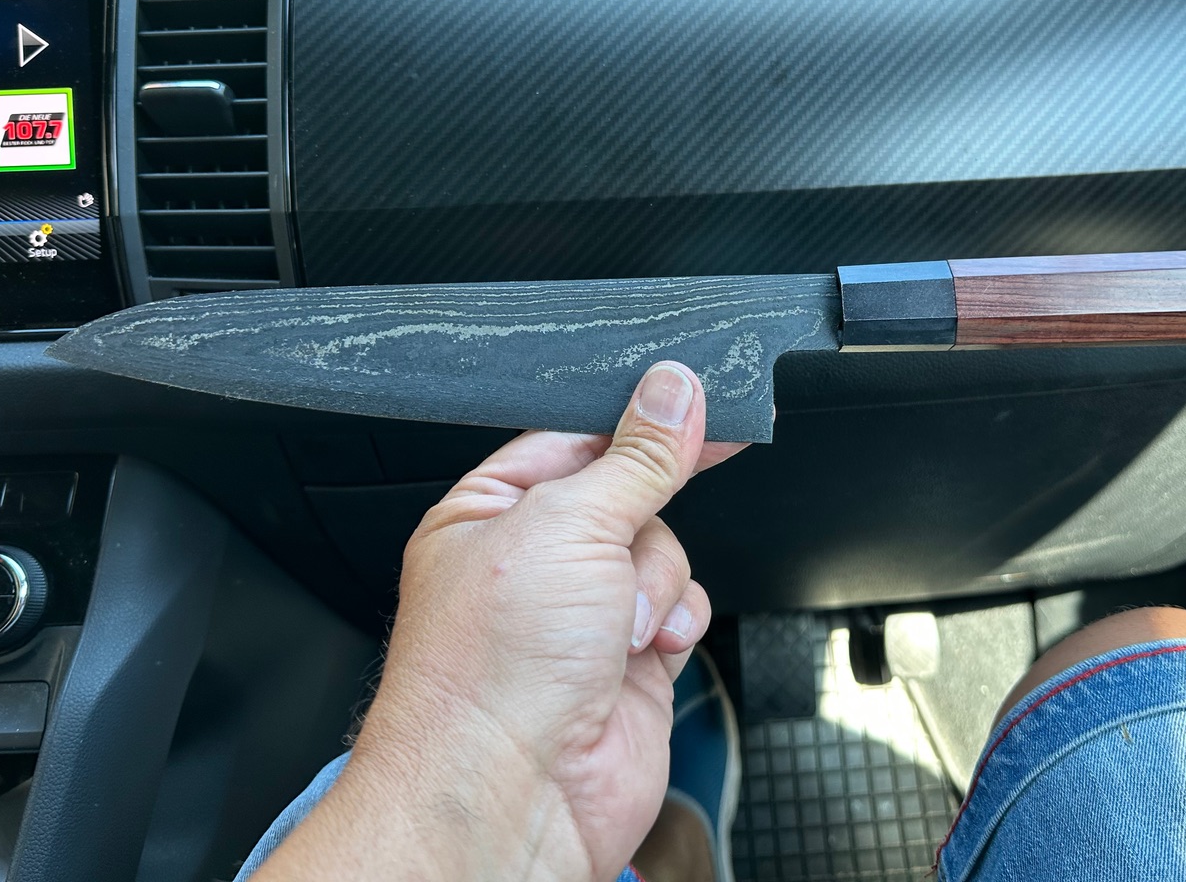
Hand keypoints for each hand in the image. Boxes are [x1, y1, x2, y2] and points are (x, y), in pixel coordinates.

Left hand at [254, 362, 744, 881]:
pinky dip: (676, 623)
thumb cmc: (490, 672)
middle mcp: (534, 562)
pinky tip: (646, 649)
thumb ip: (636, 456)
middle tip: (621, 549)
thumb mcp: (567, 525)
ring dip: (655, 584)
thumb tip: (674, 392)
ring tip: (617, 627)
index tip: (695, 405)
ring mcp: (583, 614)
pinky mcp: (630, 660)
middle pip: (633, 495)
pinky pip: (683, 607)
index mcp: (489, 513)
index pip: (578, 439)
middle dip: (638, 527)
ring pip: (664, 551)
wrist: (513, 794)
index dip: (637, 424)